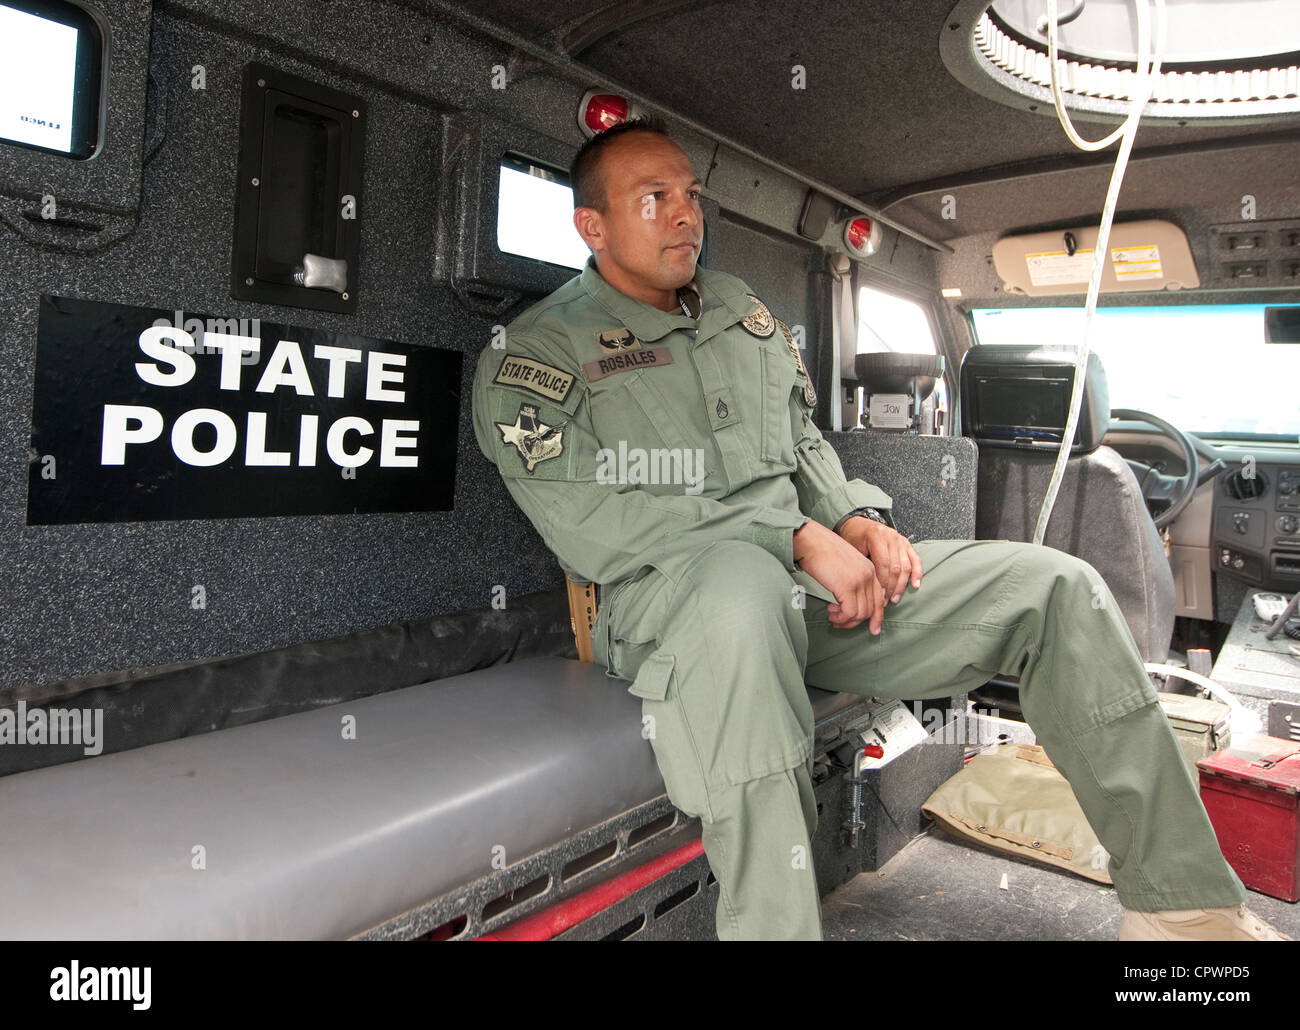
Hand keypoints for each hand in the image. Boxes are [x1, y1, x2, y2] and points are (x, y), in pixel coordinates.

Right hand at [792, 519, 886, 633]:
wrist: (810, 541)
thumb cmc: (821, 551)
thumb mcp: (845, 564)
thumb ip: (853, 579)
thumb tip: (850, 600)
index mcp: (870, 568)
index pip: (880, 598)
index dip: (877, 616)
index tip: (873, 628)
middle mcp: (868, 574)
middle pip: (872, 609)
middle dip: (857, 622)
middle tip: (841, 623)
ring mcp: (859, 580)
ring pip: (861, 614)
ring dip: (846, 620)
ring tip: (833, 616)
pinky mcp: (847, 587)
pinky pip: (850, 613)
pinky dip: (841, 618)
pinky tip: (832, 614)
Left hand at [836, 517, 922, 604]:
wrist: (858, 525)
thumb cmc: (853, 538)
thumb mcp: (853, 549)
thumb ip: (864, 565)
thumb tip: (872, 588)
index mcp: (876, 535)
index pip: (884, 563)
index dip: (882, 582)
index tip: (879, 595)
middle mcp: (891, 536)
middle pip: (896, 567)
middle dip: (891, 587)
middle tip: (886, 601)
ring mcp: (900, 539)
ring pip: (906, 566)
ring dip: (901, 585)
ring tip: (895, 598)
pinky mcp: (906, 543)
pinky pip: (915, 559)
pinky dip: (917, 573)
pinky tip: (915, 585)